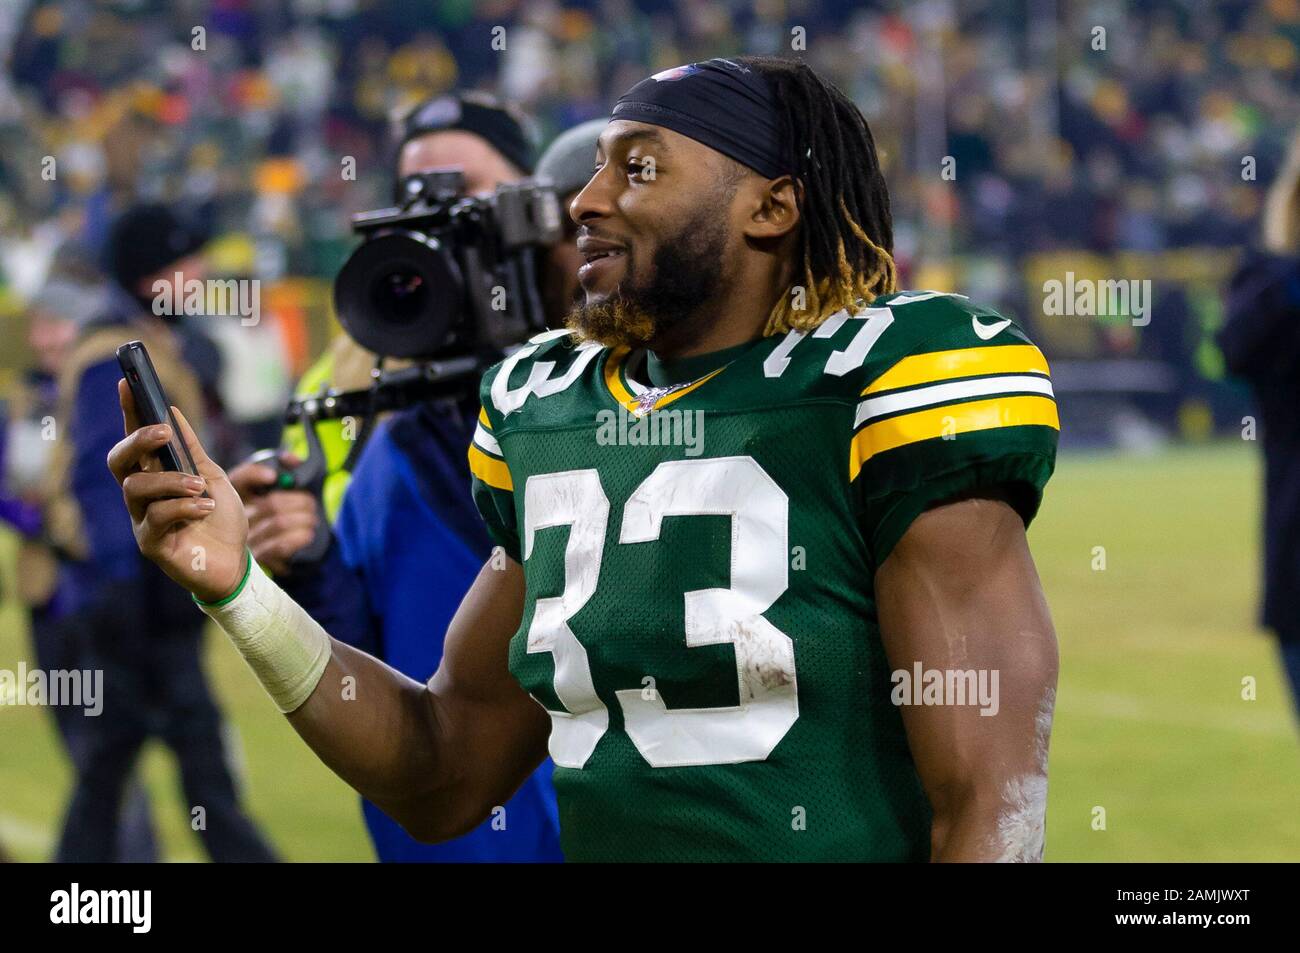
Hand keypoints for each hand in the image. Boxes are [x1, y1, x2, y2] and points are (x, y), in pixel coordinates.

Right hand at [108, 379, 247, 602]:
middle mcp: (142, 497)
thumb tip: (172, 411)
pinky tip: (205, 508)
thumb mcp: (213, 476)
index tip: (127, 383)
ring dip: (172, 481)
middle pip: (118, 461)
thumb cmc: (221, 520)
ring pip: (136, 488)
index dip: (129, 413)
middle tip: (164, 432)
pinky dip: (185, 506)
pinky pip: (157, 518)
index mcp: (155, 476)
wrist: (236, 563)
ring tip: (201, 486)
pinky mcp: (152, 544)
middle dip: (138, 441)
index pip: (134, 440)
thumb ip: (192, 449)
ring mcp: (142, 520)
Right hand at [229, 454, 319, 576]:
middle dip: (299, 501)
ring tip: (313, 518)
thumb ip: (283, 468)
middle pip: (271, 503)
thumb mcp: (274, 488)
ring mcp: (246, 538)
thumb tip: (292, 460)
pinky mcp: (258, 556)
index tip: (273, 476)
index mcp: (238, 495)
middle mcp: (238, 516)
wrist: (269, 549)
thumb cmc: (274, 510)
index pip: (240, 479)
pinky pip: (279, 545)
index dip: (255, 474)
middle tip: (311, 503)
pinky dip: (298, 538)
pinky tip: (308, 534)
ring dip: (304, 519)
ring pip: (279, 523)